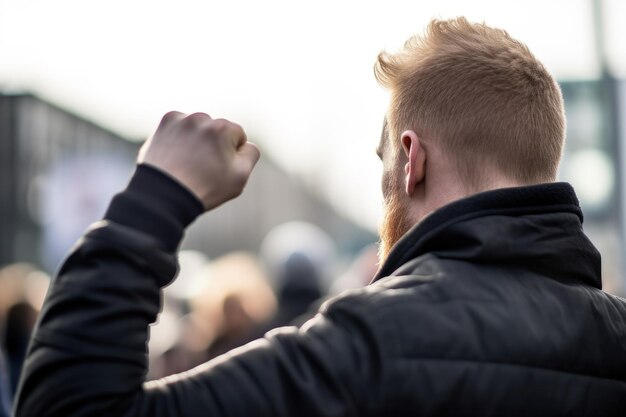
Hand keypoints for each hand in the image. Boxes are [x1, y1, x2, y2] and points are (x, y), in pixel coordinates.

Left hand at [138, 111, 259, 210]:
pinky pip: (181, 126)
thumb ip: (251, 153)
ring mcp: (181, 119)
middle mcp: (202, 118)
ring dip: (197, 139)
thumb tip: (245, 142)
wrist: (164, 195)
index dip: (232, 154)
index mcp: (223, 128)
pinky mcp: (164, 123)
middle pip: (218, 129)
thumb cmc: (205, 188)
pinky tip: (177, 154)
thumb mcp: (240, 176)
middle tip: (203, 167)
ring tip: (188, 162)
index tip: (219, 168)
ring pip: (199, 127)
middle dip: (214, 144)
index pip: (238, 135)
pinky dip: (181, 137)